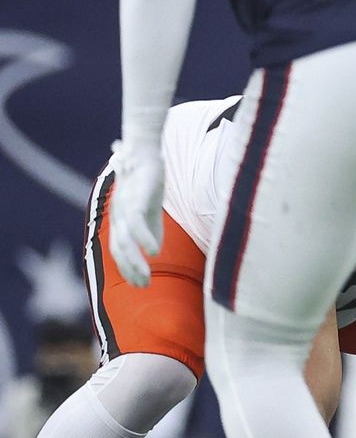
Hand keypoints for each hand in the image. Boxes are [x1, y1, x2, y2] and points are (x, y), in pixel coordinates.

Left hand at [107, 141, 163, 287]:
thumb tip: (154, 251)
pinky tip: (154, 251)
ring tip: (147, 277)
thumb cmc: (147, 180)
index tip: (141, 284)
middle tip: (144, 287)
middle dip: (130, 271)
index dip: (128, 269)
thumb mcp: (150, 209)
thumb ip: (151, 229)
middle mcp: (118, 217)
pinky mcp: (136, 199)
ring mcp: (125, 209)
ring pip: (125, 241)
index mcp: (120, 221)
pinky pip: (137, 223)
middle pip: (119, 250)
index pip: (120, 251)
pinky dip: (144, 239)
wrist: (144, 151)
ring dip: (135, 262)